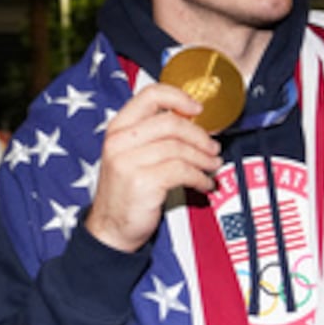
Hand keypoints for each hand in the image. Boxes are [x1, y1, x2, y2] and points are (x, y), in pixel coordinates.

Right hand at [85, 83, 222, 252]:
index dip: (179, 97)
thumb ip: (153, 136)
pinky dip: (199, 177)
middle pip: (171, 122)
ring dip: (203, 158)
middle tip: (213, 147)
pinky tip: (204, 184)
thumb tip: (193, 124)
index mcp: (118, 128)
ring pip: (179, 148)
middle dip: (199, 136)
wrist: (111, 229)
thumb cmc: (126, 192)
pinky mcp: (142, 182)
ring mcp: (128, 161)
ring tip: (212, 167)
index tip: (198, 109)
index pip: (150, 95)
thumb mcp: (130, 155)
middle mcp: (119, 141)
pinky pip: (182, 171)